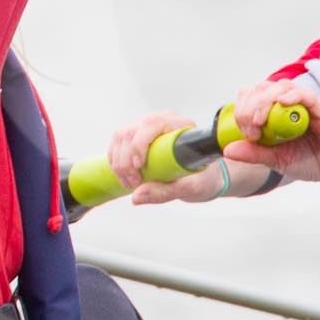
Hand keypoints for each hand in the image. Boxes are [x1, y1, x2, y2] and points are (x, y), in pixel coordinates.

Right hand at [110, 112, 225, 205]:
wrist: (205, 178)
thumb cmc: (203, 179)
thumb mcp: (189, 189)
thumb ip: (164, 193)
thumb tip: (135, 197)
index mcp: (181, 126)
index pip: (152, 123)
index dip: (139, 143)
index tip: (138, 166)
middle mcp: (164, 121)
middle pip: (132, 131)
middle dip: (126, 160)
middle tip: (134, 184)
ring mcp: (149, 127)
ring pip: (121, 136)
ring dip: (119, 163)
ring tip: (131, 184)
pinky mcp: (138, 135)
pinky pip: (117, 142)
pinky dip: (115, 161)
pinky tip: (124, 177)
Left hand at [224, 79, 319, 185]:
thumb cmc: (310, 160)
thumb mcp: (276, 160)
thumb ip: (254, 154)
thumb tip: (228, 150)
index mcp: (273, 114)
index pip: (251, 97)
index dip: (242, 110)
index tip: (246, 133)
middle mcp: (286, 105)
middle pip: (262, 88)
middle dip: (250, 106)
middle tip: (251, 128)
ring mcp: (302, 105)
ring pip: (280, 87)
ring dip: (265, 101)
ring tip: (261, 121)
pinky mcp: (319, 109)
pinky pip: (305, 95)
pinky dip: (292, 96)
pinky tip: (282, 103)